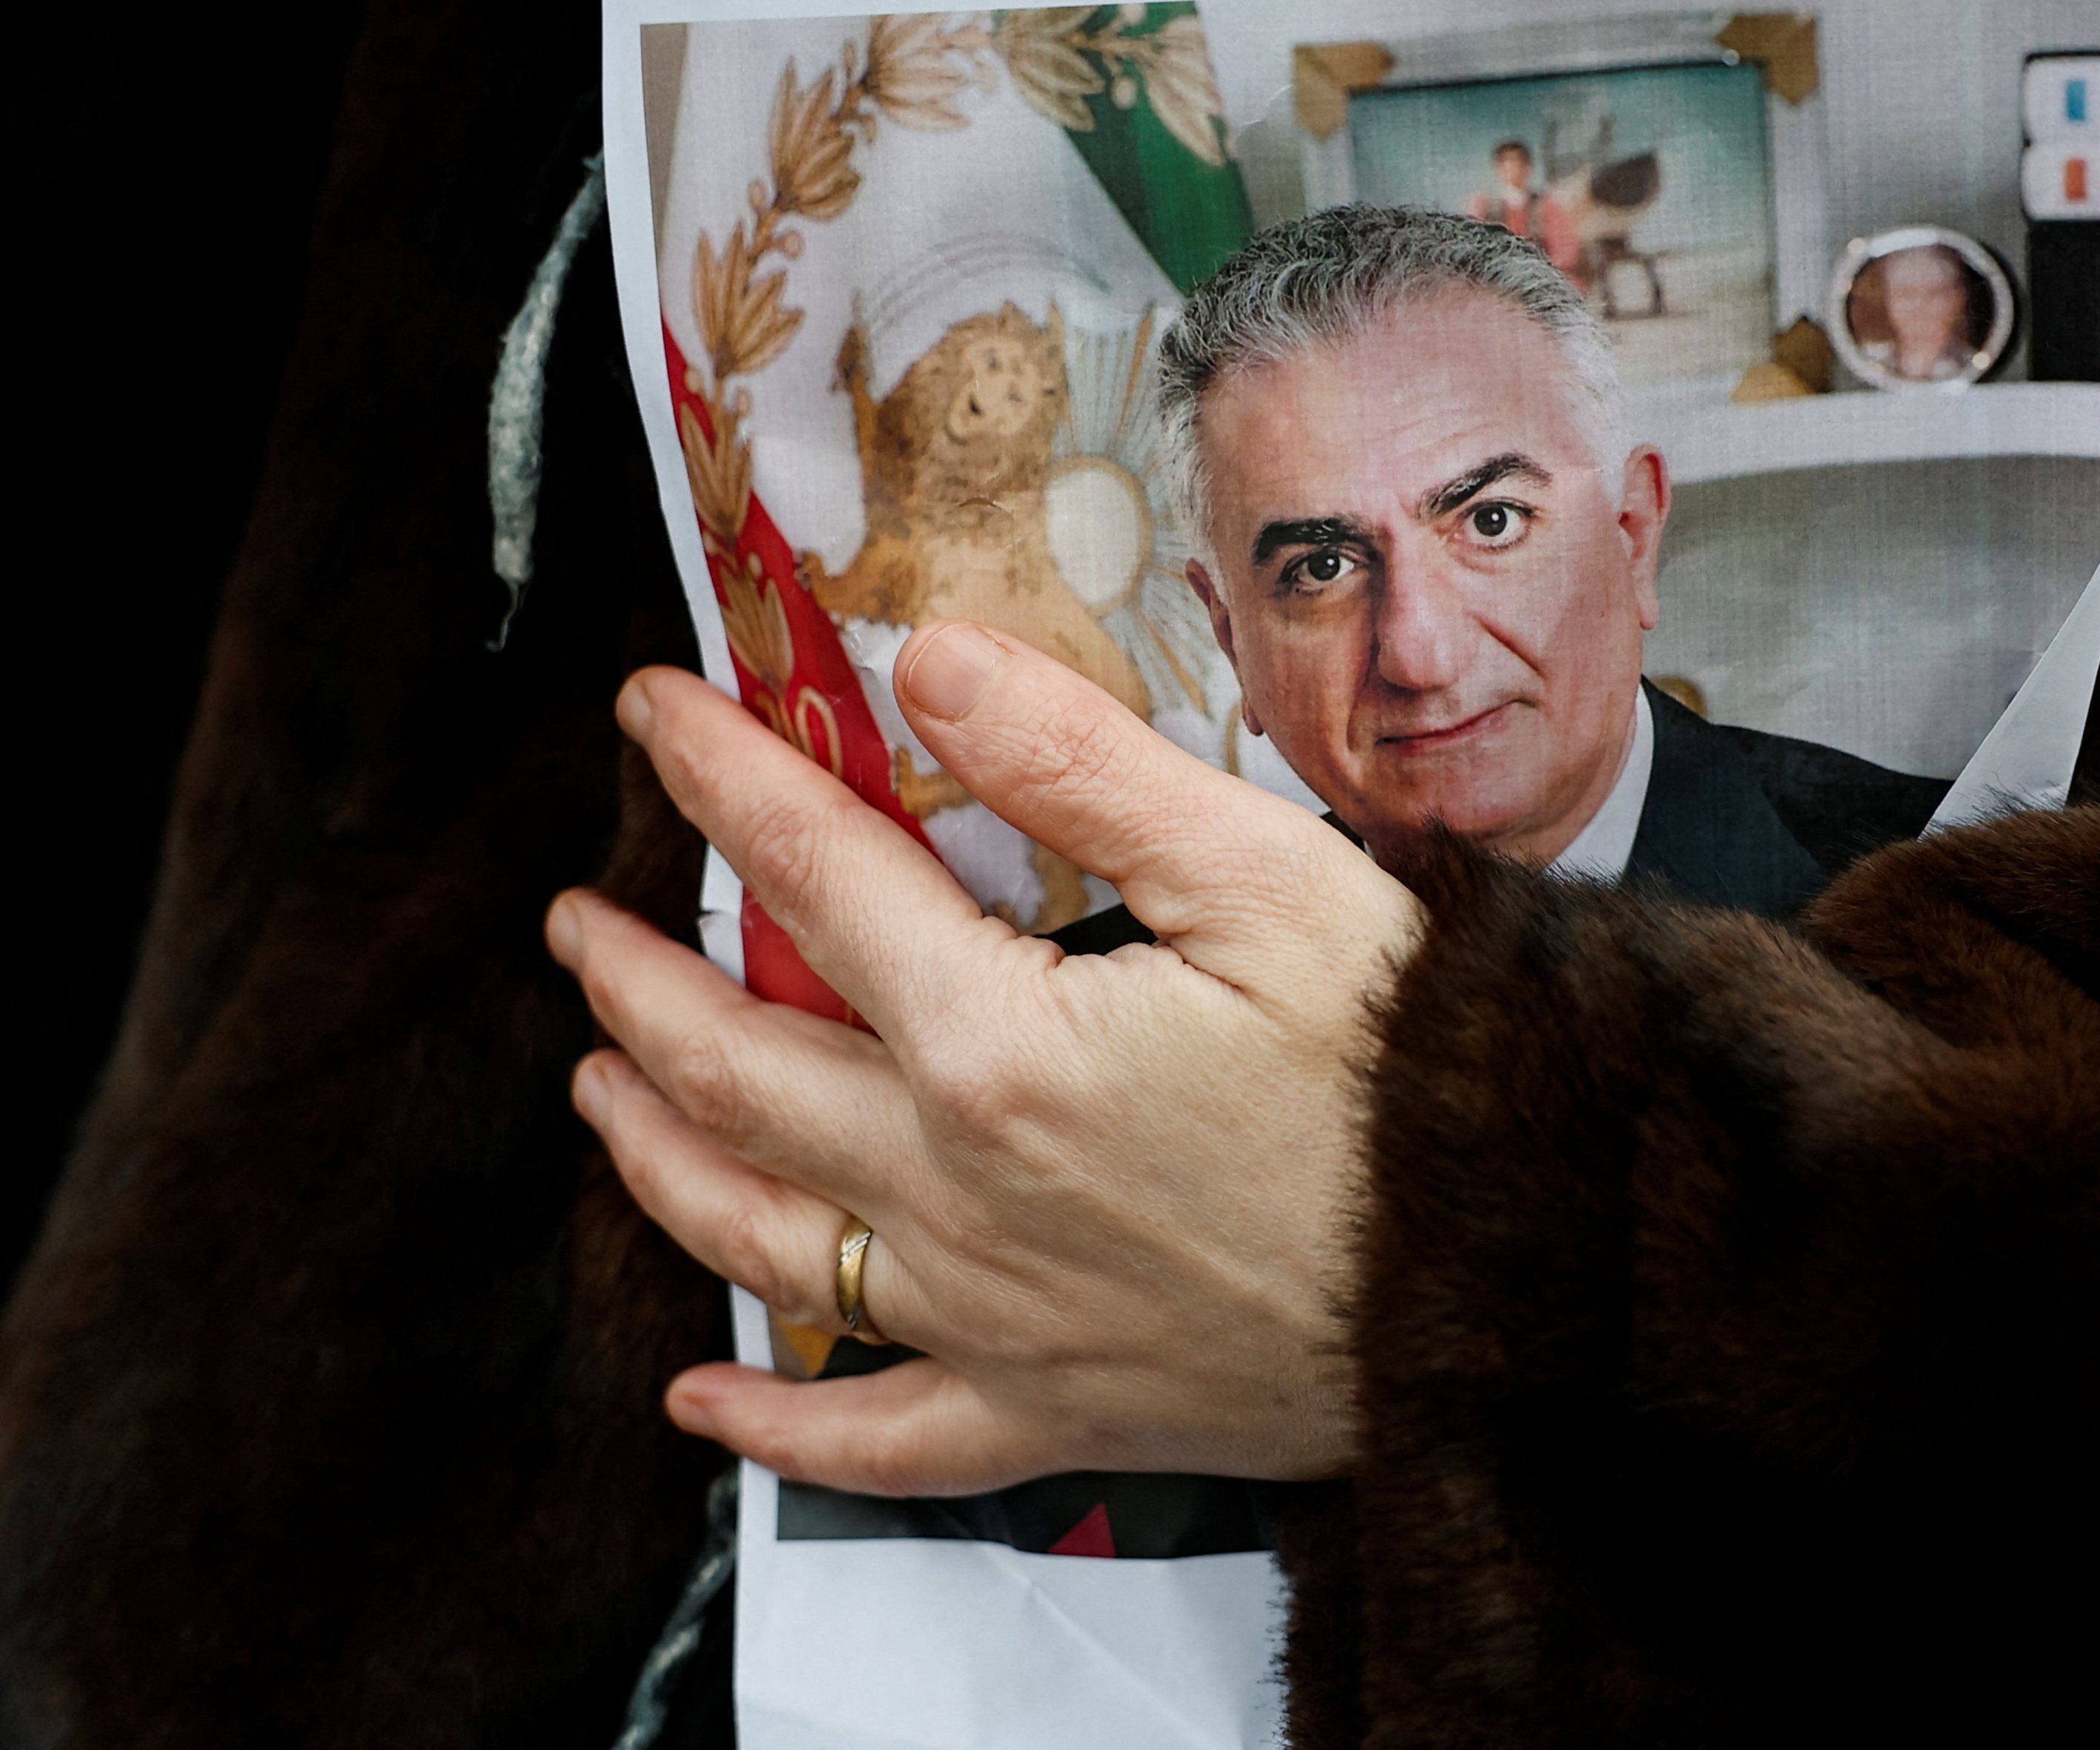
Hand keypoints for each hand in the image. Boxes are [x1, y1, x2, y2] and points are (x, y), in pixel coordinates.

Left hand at [545, 623, 1420, 1494]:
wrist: (1516, 1285)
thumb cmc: (1414, 1081)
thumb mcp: (1269, 878)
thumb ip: (1082, 767)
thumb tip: (930, 660)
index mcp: (1000, 1046)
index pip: (813, 879)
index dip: (722, 781)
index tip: (659, 714)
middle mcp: (958, 1189)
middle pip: (739, 1069)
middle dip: (639, 980)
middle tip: (583, 921)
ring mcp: (988, 1314)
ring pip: (761, 1236)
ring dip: (655, 1153)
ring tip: (598, 1086)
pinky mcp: (1047, 1409)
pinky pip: (875, 1439)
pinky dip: (776, 1425)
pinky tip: (704, 1397)